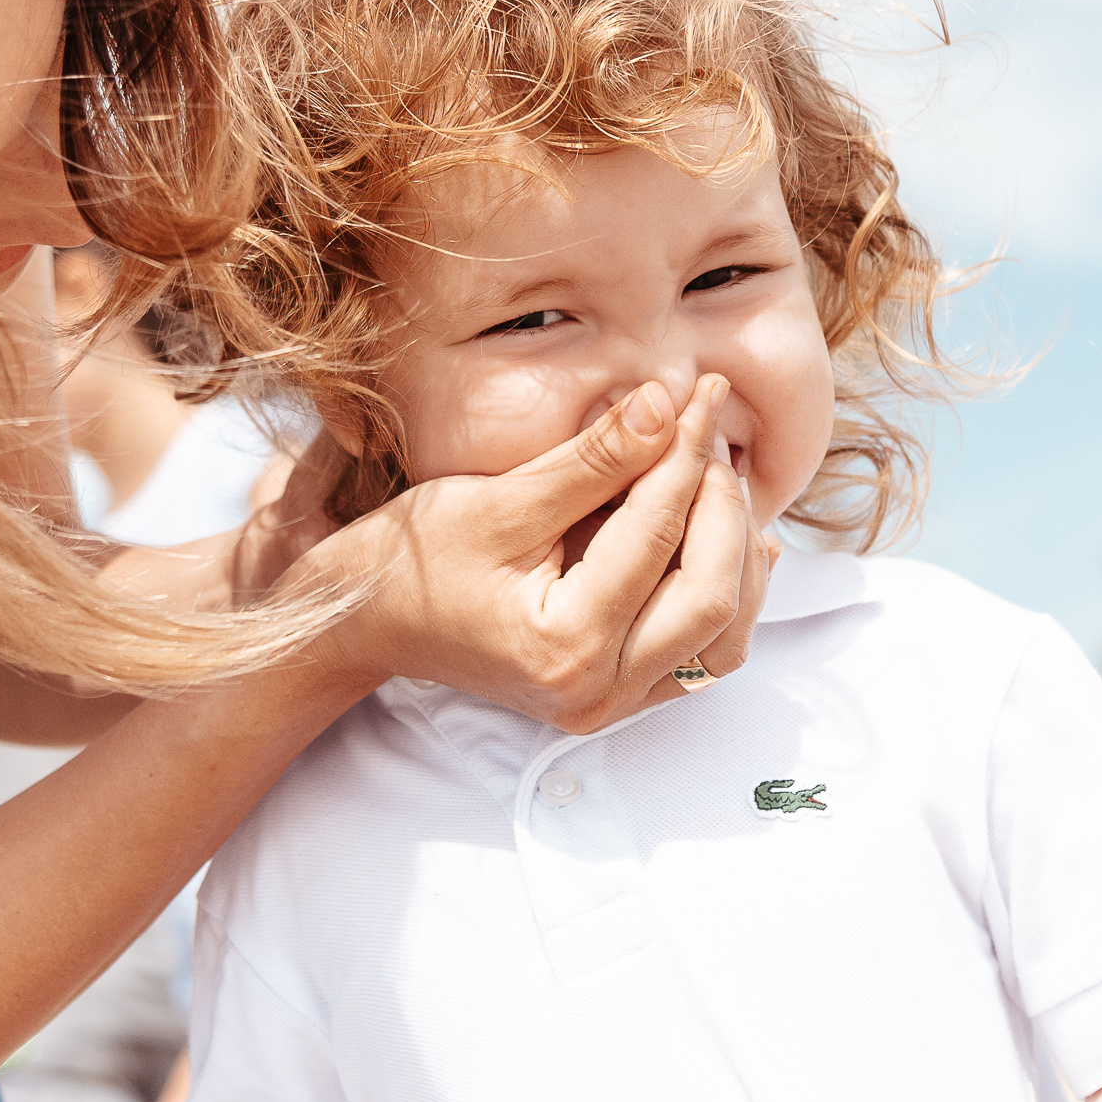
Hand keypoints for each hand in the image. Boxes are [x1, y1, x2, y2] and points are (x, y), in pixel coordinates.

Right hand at [290, 375, 772, 733]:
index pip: (658, 537)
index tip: (702, 396)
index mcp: (564, 647)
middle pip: (712, 598)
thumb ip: (592, 459)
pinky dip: (720, 594)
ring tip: (717, 483)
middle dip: (722, 507)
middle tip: (710, 437)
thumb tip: (666, 406)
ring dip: (735, 557)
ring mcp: (608, 705)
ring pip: (721, 637)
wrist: (366, 622)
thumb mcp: (498, 499)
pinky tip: (720, 537)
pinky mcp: (614, 696)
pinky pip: (700, 654)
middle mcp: (596, 693)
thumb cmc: (413, 563)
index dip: (687, 456)